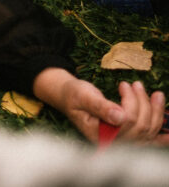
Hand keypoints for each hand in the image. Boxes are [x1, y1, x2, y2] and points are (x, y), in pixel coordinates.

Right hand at [33, 68, 168, 144]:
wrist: (70, 97)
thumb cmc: (74, 95)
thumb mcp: (83, 96)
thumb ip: (100, 106)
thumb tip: (119, 116)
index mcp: (100, 136)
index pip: (127, 124)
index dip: (132, 104)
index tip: (125, 85)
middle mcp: (113, 144)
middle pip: (141, 127)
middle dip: (143, 104)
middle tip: (136, 85)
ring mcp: (123, 143)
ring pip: (149, 131)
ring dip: (156, 111)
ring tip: (154, 93)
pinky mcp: (129, 138)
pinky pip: (150, 140)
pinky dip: (163, 138)